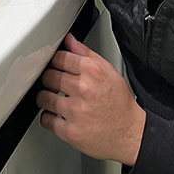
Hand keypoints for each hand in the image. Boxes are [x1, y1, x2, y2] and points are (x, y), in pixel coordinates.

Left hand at [36, 33, 144, 165]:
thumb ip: (86, 53)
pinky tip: (58, 116)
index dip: (55, 62)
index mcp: (93, 71)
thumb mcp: (108, 71)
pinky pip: (45, 119)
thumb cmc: (119, 103)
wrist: (130, 133)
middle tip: (56, 84)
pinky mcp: (70, 131)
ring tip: (56, 100)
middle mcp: (84, 89)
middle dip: (50, 80)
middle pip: (48, 76)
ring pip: (43, 97)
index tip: (56, 66)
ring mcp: (76, 111)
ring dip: (46, 99)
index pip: (59, 57)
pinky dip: (49, 118)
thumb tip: (69, 40)